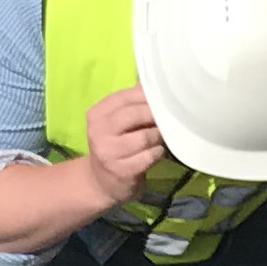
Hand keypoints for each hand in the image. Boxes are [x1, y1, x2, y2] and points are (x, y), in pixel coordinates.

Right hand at [83, 85, 168, 203]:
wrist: (101, 182)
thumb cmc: (114, 146)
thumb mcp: (115, 123)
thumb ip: (132, 105)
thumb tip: (156, 83)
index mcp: (97, 114)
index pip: (125, 96)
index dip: (148, 96)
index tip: (165, 97)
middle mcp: (99, 130)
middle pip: (135, 114)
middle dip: (156, 115)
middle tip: (169, 118)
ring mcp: (109, 152)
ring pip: (145, 136)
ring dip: (159, 136)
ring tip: (162, 137)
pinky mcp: (122, 170)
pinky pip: (149, 156)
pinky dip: (158, 152)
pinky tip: (156, 152)